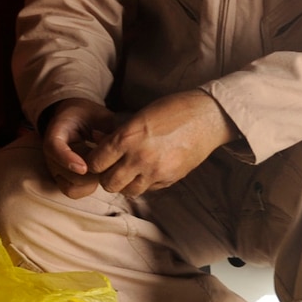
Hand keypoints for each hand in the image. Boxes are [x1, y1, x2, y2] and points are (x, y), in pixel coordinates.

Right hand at [42, 98, 120, 198]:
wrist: (72, 119)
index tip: (84, 167)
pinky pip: (74, 192)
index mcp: (56, 132)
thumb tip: (122, 148)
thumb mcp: (98, 114)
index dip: (67, 160)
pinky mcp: (63, 179)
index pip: (54, 148)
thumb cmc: (87, 116)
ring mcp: (56, 169)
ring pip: (71, 187)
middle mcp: (52, 154)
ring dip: (91, 182)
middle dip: (90, 173)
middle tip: (109, 164)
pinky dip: (89, 188)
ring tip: (105, 169)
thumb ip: (108, 129)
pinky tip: (100, 175)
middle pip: (65, 173)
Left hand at [84, 89, 233, 196]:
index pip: (95, 163)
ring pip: (128, 191)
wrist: (206, 116)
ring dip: (125, 184)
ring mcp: (156, 171)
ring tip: (130, 172)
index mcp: (127, 138)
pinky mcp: (170, 179)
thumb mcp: (138, 116)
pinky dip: (144, 183)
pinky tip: (148, 170)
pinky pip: (148, 190)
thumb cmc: (171, 110)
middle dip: (107, 177)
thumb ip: (118, 134)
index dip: (94, 162)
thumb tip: (97, 142)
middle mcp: (139, 158)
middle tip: (112, 168)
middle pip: (108, 183)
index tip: (98, 159)